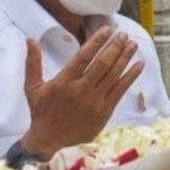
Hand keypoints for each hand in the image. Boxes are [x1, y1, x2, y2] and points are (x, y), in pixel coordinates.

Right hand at [20, 27, 143, 158]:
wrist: (49, 139)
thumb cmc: (41, 111)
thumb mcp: (32, 87)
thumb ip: (33, 62)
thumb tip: (30, 39)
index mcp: (64, 82)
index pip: (83, 57)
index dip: (96, 42)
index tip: (106, 30)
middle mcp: (80, 91)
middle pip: (102, 64)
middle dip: (115, 47)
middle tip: (123, 34)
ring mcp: (94, 102)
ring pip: (114, 75)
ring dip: (125, 58)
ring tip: (133, 44)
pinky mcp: (104, 112)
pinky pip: (120, 90)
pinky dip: (131, 76)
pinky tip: (139, 65)